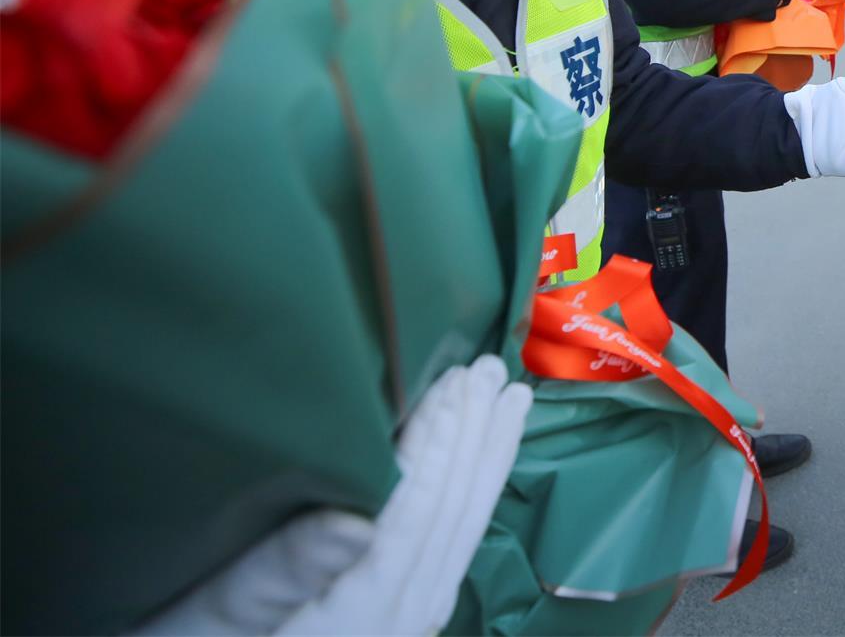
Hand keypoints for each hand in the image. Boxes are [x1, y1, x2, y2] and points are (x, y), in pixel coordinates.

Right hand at [137, 356, 531, 635]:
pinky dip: (466, 498)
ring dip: (482, 461)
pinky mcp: (390, 627)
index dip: (440, 443)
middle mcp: (395, 626)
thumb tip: (357, 521)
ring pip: (459, 535)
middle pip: (450, 520)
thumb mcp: (204, 619)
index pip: (416, 515)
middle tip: (493, 368)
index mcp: (359, 621)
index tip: (458, 378)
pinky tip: (472, 467)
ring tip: (506, 401)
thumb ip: (282, 574)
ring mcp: (399, 630)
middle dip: (475, 439)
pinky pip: (447, 553)